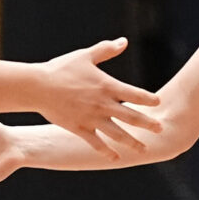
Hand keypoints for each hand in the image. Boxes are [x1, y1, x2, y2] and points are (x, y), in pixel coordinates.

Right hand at [34, 38, 162, 155]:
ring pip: (117, 134)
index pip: (135, 94)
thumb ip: (106, 49)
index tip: (158, 103)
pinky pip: (96, 143)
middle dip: (148, 124)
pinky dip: (107, 151)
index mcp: (107, 86)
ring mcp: (92, 118)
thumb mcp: (85, 56)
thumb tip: (124, 41)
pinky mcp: (79, 129)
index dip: (148, 99)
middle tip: (160, 129)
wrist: (38, 86)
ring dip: (132, 142)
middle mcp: (103, 104)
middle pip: (131, 117)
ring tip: (144, 149)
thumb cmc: (61, 68)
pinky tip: (116, 158)